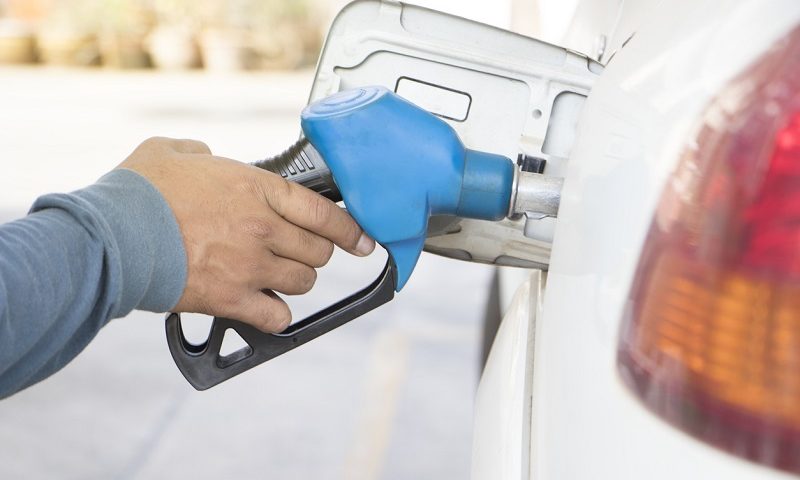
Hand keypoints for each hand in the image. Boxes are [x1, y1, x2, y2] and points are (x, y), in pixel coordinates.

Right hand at [119, 137, 374, 331]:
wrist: (111, 236)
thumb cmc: (138, 191)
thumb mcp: (171, 150)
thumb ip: (201, 152)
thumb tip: (207, 158)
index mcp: (256, 187)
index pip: (324, 212)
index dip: (351, 230)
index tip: (363, 241)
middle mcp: (262, 227)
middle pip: (319, 251)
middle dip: (314, 253)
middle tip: (298, 252)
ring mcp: (250, 265)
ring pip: (304, 282)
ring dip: (295, 280)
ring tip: (275, 276)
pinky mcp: (232, 299)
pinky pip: (277, 315)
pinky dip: (274, 313)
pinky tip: (261, 305)